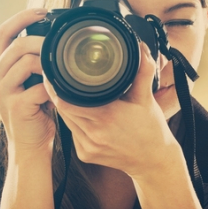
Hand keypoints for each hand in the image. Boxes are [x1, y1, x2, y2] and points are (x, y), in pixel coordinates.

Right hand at [0, 8, 55, 155]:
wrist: (31, 145)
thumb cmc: (35, 110)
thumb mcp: (29, 79)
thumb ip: (33, 59)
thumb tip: (53, 34)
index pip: (4, 31)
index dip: (23, 17)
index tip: (44, 11)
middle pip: (18, 44)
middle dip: (43, 41)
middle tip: (60, 45)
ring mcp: (1, 92)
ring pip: (27, 62)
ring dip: (49, 64)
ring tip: (60, 72)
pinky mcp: (15, 106)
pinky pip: (39, 86)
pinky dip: (54, 86)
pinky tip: (59, 92)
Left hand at [44, 42, 181, 176]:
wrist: (154, 161)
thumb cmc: (151, 129)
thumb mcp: (146, 98)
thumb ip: (142, 71)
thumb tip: (141, 47)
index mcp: (106, 117)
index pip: (67, 101)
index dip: (56, 88)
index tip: (53, 74)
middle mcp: (93, 134)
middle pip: (62, 110)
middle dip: (58, 95)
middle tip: (56, 79)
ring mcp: (88, 147)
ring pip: (66, 121)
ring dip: (65, 108)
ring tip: (65, 93)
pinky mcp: (85, 155)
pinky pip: (72, 133)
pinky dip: (73, 122)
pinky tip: (79, 113)